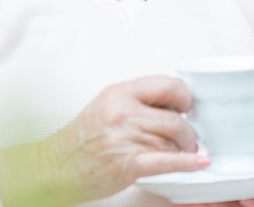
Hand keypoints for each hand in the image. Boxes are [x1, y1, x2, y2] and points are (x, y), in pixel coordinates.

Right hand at [0, 75, 206, 204]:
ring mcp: (126, 138)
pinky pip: (166, 161)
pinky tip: (198, 161)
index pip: (166, 85)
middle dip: (187, 131)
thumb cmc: (79, 141)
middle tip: (188, 136)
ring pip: (171, 141)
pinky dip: (186, 162)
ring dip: (183, 149)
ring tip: (184, 152)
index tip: (187, 105)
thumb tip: (170, 106)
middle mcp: (124, 113)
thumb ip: (136, 102)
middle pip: (174, 118)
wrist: (55, 168)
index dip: (184, 96)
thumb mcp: (107, 107)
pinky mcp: (129, 163)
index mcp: (119, 94)